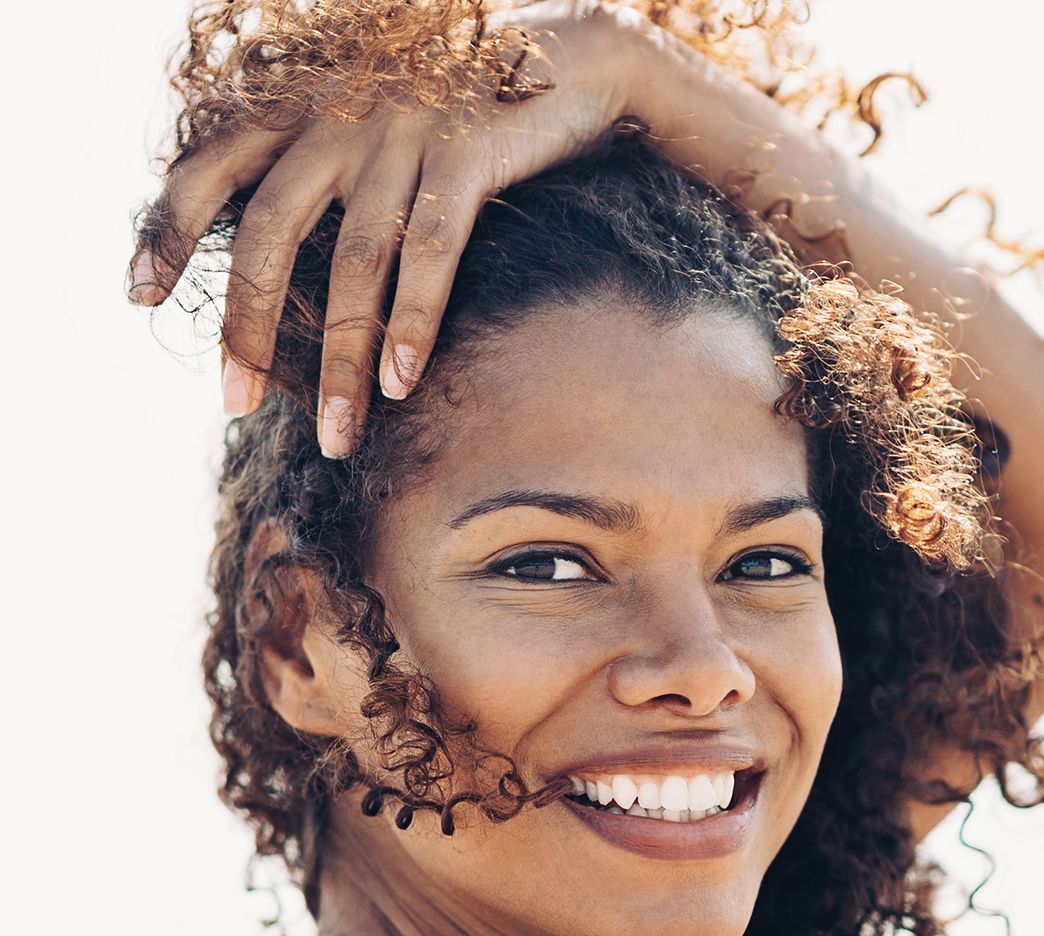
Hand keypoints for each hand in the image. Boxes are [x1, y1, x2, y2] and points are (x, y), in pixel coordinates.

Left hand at [126, 1, 656, 456]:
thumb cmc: (463, 114)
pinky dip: (414, 321)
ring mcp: (404, 131)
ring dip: (340, 361)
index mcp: (306, 109)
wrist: (568, 54)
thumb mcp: (374, 128)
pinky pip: (433, 249)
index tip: (138, 296)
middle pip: (269, 231)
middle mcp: (340, 116)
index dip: (168, 228)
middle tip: (236, 405)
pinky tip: (401, 383)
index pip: (212, 167)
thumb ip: (322, 173)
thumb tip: (277, 264)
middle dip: (247, 327)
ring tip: (337, 436)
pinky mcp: (469, 150)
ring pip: (353, 262)